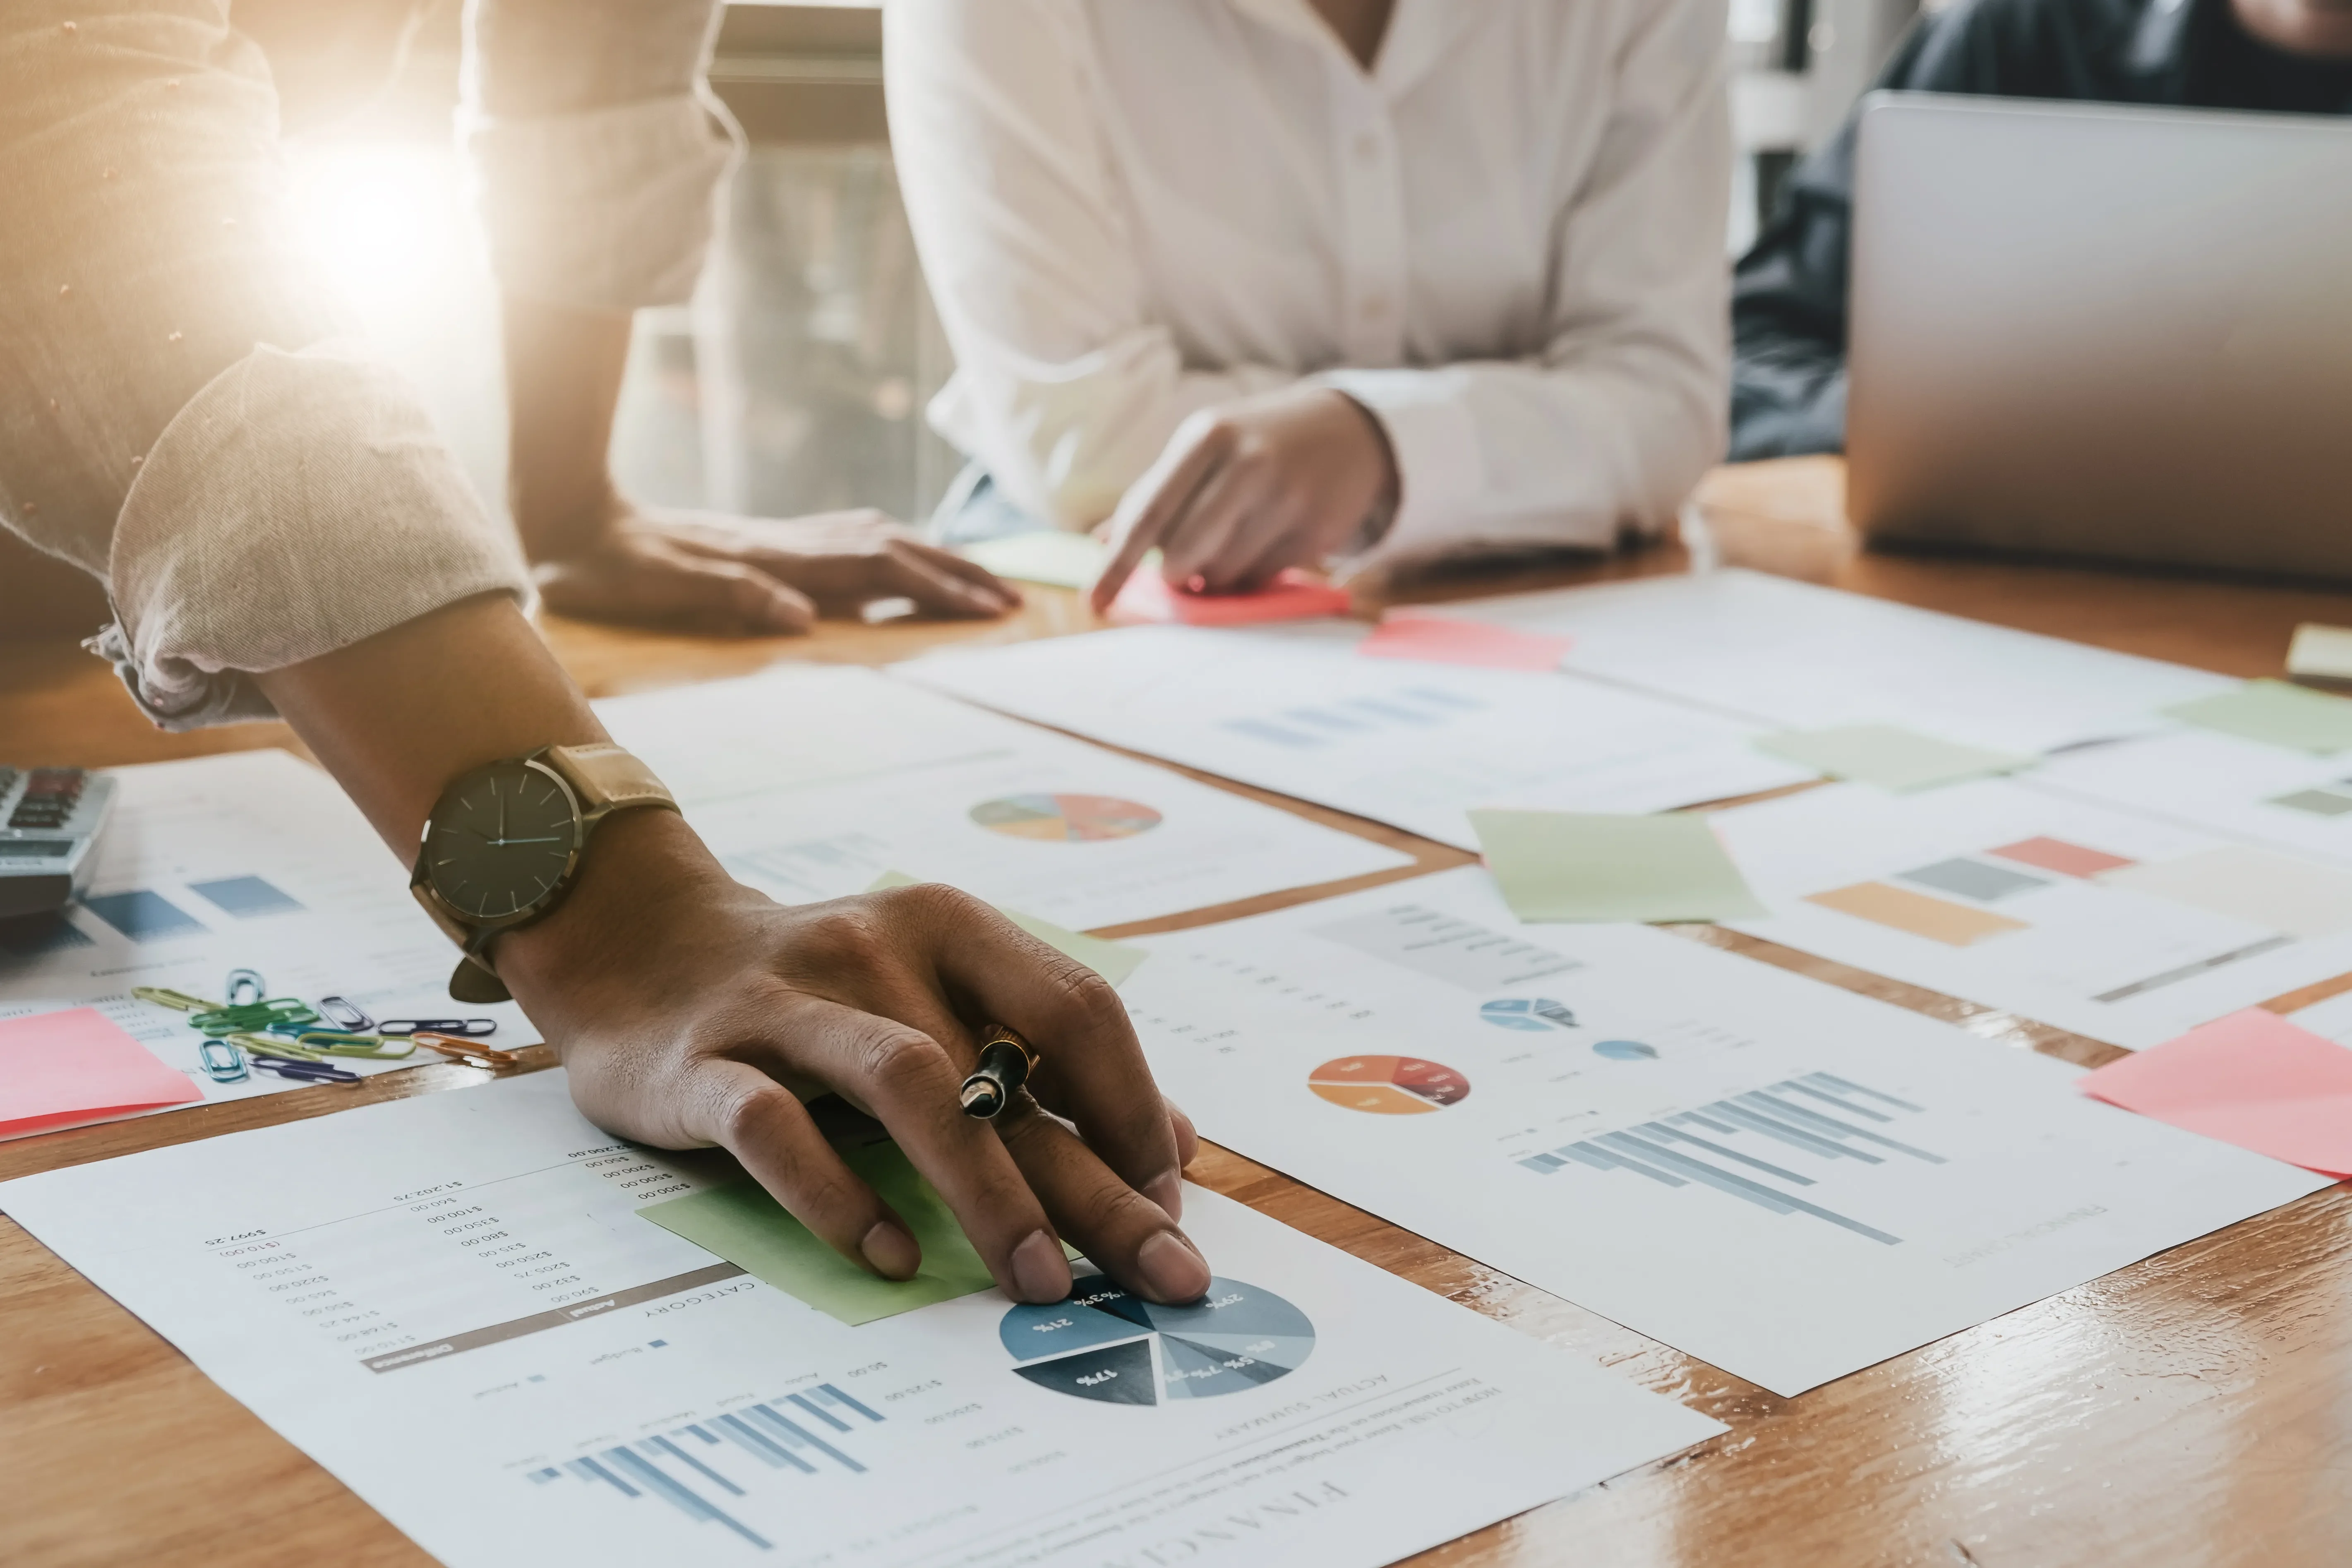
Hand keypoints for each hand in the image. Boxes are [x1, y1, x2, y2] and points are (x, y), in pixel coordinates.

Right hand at [496, 809, 1211, 1305]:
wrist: (640, 944)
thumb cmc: (822, 992)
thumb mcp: (936, 992)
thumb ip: (1045, 1059)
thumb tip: (1176, 1146)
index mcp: (948, 928)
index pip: (1074, 1010)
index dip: (1134, 1106)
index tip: (1168, 1200)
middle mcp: (875, 949)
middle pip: (1008, 1073)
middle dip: (1098, 1184)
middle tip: (1164, 1274)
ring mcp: (786, 1001)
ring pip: (908, 1087)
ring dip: (987, 1192)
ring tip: (1041, 1282)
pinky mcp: (704, 1061)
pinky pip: (777, 1128)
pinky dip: (840, 1194)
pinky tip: (893, 1256)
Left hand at [534, 503, 1020, 634]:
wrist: (568, 512)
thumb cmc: (609, 566)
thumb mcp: (660, 589)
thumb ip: (733, 598)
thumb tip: (804, 621)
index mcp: (776, 561)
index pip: (879, 572)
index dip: (940, 591)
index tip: (993, 612)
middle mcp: (789, 543)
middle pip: (896, 551)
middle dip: (959, 576)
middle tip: (1015, 604)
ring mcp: (781, 536)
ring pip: (880, 540)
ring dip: (934, 560)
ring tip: (980, 583)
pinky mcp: (768, 539)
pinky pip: (853, 540)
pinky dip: (896, 549)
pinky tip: (904, 558)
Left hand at [1091, 385, 1398, 610]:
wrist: (1346, 431)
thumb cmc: (1255, 444)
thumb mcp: (1203, 449)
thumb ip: (1154, 494)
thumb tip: (1100, 542)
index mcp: (1207, 437)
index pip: (1149, 513)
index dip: (1117, 565)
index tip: (1093, 603)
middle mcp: (1248, 463)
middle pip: (1183, 554)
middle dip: (1176, 574)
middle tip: (1184, 568)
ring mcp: (1287, 496)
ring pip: (1223, 573)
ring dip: (1215, 575)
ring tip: (1229, 545)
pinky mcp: (1316, 529)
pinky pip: (1262, 579)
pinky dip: (1251, 574)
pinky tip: (1262, 543)